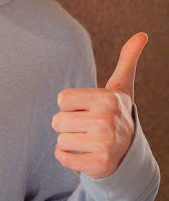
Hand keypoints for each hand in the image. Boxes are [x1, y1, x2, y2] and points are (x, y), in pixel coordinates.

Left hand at [51, 32, 147, 177]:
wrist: (128, 152)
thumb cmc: (115, 112)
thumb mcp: (121, 87)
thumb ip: (127, 60)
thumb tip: (142, 34)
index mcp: (106, 99)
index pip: (61, 99)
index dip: (70, 105)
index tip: (87, 108)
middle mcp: (107, 121)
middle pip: (57, 121)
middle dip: (68, 124)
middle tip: (87, 126)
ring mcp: (104, 145)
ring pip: (60, 139)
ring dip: (69, 140)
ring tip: (88, 139)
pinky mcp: (98, 165)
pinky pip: (62, 157)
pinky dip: (68, 157)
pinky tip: (85, 153)